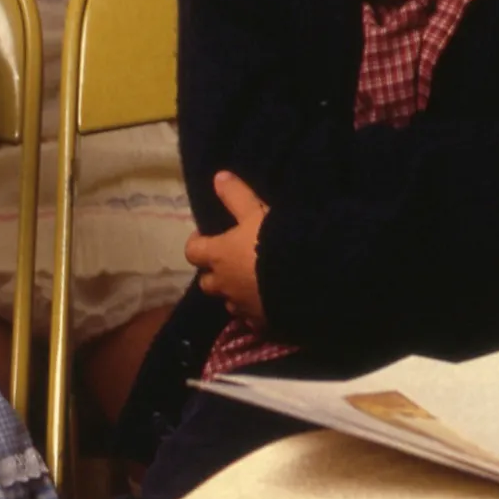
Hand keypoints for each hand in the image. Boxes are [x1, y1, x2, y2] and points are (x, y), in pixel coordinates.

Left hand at [186, 169, 268, 321]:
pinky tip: (267, 303)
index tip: (204, 237)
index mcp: (218, 256)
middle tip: (226, 262)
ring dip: (233, 292)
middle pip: (206, 282)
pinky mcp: (261, 322)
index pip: (193, 252)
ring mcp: (242, 306)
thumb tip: (218, 177)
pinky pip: (251, 318)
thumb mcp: (256, 212)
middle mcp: (224, 284)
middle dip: (213, 273)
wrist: (305, 279)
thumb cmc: (274, 242)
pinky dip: (254, 310)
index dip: (196, 244)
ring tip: (249, 283)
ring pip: (228, 301)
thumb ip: (236, 196)